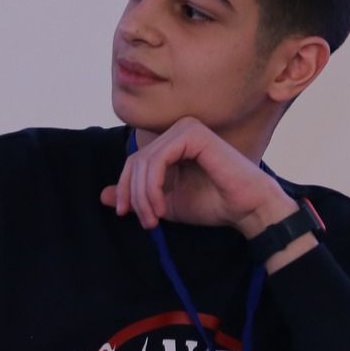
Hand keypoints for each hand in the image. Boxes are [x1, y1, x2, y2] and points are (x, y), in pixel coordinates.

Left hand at [102, 117, 295, 235]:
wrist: (247, 209)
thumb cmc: (214, 205)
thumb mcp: (167, 204)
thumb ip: (138, 197)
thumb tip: (102, 195)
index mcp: (173, 143)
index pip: (135, 161)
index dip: (125, 188)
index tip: (126, 214)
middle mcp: (179, 131)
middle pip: (135, 161)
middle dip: (133, 195)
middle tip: (145, 221)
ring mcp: (187, 129)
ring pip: (144, 161)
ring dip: (143, 195)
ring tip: (154, 218)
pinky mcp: (193, 133)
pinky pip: (158, 158)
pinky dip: (153, 185)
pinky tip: (163, 205)